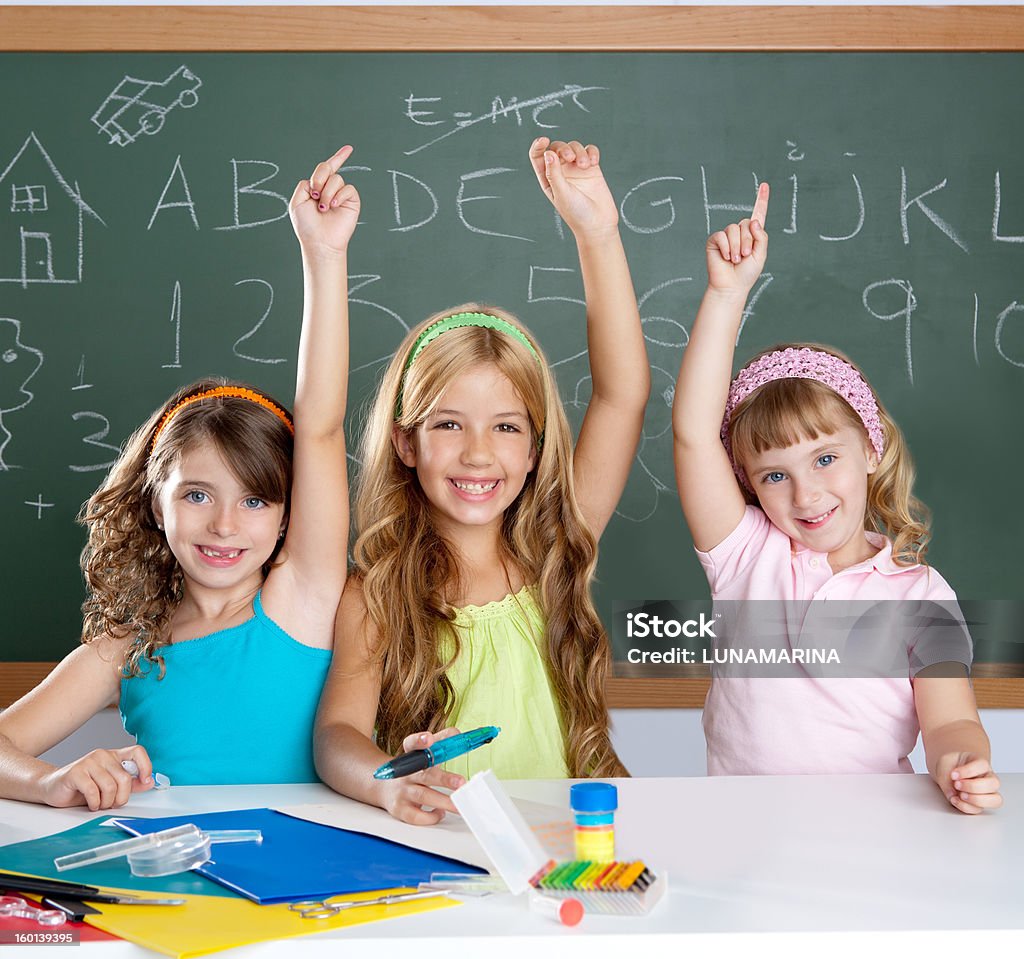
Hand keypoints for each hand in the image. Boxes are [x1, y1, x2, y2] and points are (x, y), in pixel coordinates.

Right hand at [38, 746, 154, 810]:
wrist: (52, 787)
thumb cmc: (82, 787)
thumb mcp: (110, 785)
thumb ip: (130, 783)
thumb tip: (150, 782)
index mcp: (114, 756)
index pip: (137, 751)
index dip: (146, 766)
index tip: (145, 780)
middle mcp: (103, 755)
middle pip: (125, 778)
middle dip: (121, 797)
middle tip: (112, 804)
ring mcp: (89, 762)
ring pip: (110, 786)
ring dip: (106, 802)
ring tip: (99, 804)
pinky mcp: (75, 772)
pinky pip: (93, 791)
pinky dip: (94, 803)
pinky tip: (91, 803)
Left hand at [289, 146, 360, 257]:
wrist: (319, 241)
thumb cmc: (307, 226)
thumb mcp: (297, 201)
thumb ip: (305, 184)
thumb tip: (320, 180)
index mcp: (316, 188)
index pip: (326, 169)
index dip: (338, 157)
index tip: (349, 149)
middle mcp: (329, 189)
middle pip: (327, 168)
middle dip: (319, 179)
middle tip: (315, 195)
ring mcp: (341, 195)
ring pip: (336, 179)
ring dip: (327, 193)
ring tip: (323, 208)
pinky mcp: (351, 202)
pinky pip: (348, 188)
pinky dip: (338, 195)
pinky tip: (333, 206)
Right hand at [379, 728, 466, 825]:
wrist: (383, 785)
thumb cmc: (412, 769)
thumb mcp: (423, 751)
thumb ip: (442, 740)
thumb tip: (458, 734)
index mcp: (411, 754)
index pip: (412, 743)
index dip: (420, 740)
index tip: (429, 738)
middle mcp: (405, 772)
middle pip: (424, 774)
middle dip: (444, 778)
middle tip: (461, 782)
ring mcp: (401, 791)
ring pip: (423, 796)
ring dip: (444, 801)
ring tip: (460, 804)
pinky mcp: (399, 809)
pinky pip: (415, 816)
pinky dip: (430, 816)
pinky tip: (441, 812)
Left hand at [529, 137, 618, 237]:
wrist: (598, 224)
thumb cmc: (577, 213)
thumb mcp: (562, 193)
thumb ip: (554, 174)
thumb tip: (548, 153)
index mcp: (548, 179)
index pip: (538, 157)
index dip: (538, 145)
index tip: (544, 141)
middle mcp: (561, 172)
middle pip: (557, 148)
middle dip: (563, 148)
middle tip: (570, 159)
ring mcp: (576, 169)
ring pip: (574, 146)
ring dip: (579, 152)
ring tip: (585, 166)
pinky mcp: (592, 168)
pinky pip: (589, 150)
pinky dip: (591, 152)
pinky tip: (593, 162)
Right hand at [706, 182, 769, 296]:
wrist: (731, 286)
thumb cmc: (746, 274)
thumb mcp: (760, 255)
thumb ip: (760, 237)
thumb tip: (752, 221)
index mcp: (752, 235)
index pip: (758, 214)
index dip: (761, 200)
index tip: (764, 185)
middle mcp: (739, 233)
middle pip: (746, 223)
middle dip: (747, 241)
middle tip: (744, 257)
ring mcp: (726, 236)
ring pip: (734, 229)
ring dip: (737, 247)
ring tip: (735, 260)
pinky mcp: (715, 241)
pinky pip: (722, 236)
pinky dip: (726, 247)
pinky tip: (726, 258)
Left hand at [935, 753, 1002, 814]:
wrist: (947, 773)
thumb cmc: (950, 765)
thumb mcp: (944, 763)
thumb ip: (946, 776)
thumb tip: (952, 794)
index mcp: (981, 763)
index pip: (983, 765)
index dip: (968, 771)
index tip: (953, 774)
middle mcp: (988, 778)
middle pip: (994, 784)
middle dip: (973, 786)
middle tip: (957, 784)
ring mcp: (987, 792)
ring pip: (995, 800)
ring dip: (976, 800)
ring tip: (960, 795)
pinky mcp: (980, 804)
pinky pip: (979, 810)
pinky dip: (966, 807)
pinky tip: (955, 800)